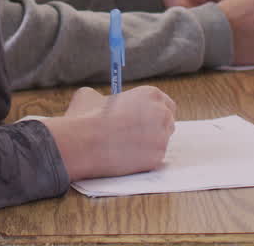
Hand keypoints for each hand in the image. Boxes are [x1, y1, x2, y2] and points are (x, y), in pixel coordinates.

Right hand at [47, 85, 175, 180]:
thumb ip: (103, 97)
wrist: (85, 143)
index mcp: (151, 94)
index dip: (154, 112)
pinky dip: (143, 159)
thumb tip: (99, 102)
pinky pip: (154, 158)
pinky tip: (127, 157)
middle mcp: (162, 114)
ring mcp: (162, 137)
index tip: (143, 118)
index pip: (165, 104)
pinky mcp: (157, 158)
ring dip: (149, 144)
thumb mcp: (91, 95)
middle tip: (136, 134)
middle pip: (167, 122)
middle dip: (155, 128)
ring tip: (127, 146)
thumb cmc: (87, 117)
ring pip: (161, 142)